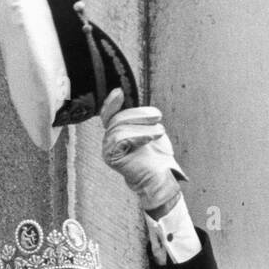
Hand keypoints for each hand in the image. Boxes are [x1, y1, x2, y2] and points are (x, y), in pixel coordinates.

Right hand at [100, 89, 186, 212]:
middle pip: (117, 118)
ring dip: (142, 125)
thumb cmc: (156, 155)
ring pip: (119, 127)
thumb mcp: (149, 128)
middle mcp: (108, 140)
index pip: (108, 114)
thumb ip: (138, 115)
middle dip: (139, 114)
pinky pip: (121, 138)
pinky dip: (139, 135)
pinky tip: (152, 136)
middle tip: (158, 116)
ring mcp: (108, 149)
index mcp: (116, 132)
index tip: (120, 92)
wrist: (160, 177)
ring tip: (159, 130)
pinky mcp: (111, 157)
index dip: (112, 102)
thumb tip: (129, 97)